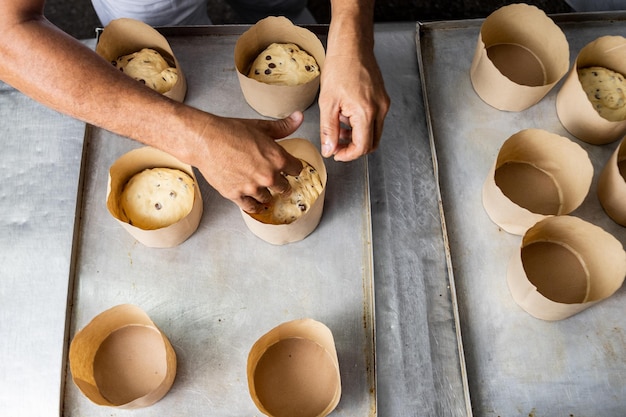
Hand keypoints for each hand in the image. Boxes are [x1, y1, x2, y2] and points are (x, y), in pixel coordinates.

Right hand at [195, 111, 304, 212]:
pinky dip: (253, 205)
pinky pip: (251, 207)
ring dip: (265, 193)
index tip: (290, 169)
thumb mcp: (260, 126)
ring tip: (261, 188)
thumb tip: (299, 117)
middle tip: (276, 182)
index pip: (297, 169)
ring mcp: (252, 187)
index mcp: (277, 158)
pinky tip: (253, 201)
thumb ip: (282, 126)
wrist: (205, 140)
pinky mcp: (236, 195)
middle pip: (284, 188)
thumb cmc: (230, 131)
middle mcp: (267, 176)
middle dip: (280, 184)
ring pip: (267, 198)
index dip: (293, 168)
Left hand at [318, 46, 389, 161]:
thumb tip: (329, 150)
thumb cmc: (340, 67)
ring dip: (357, 137)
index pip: (362, 147)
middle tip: (337, 145)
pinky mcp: (383, 99)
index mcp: (366, 112)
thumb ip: (329, 130)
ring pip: (373, 133)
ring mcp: (384, 104)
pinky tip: (346, 115)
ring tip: (339, 127)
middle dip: (353, 148)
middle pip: (371, 144)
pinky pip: (374, 120)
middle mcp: (380, 110)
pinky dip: (361, 125)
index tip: (336, 154)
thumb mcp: (327, 102)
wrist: (352, 45)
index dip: (348, 155)